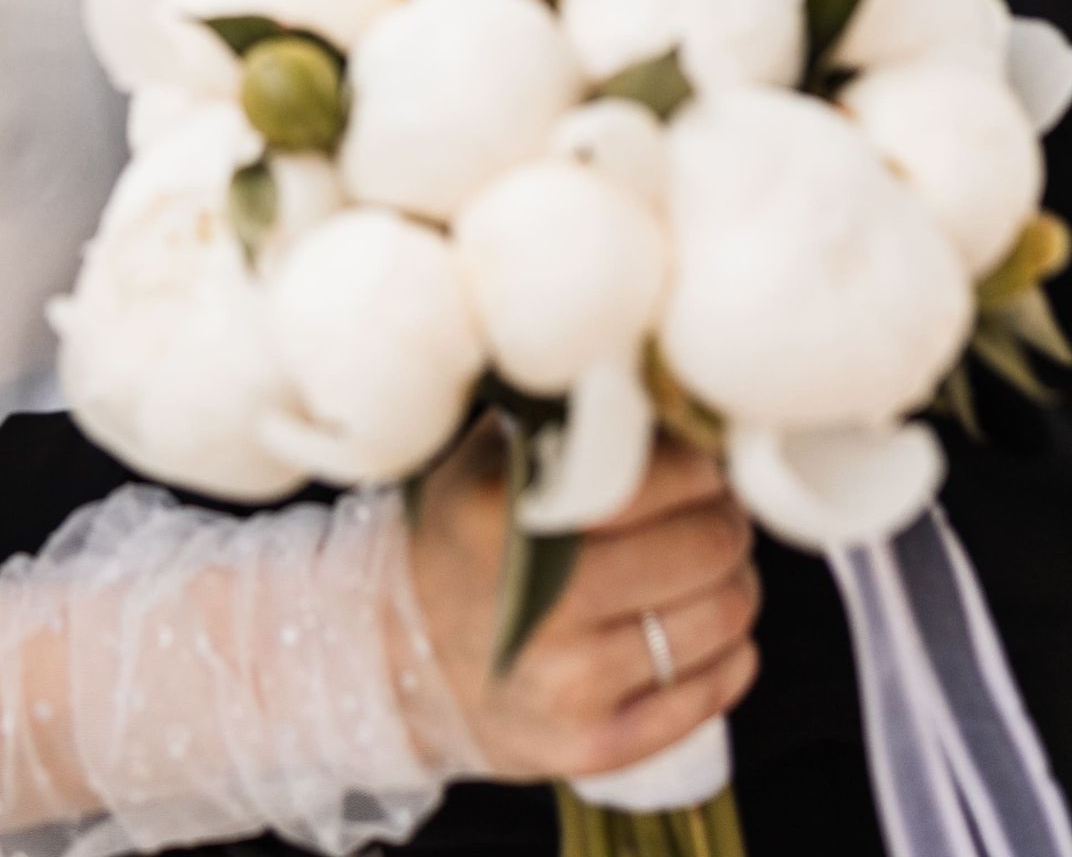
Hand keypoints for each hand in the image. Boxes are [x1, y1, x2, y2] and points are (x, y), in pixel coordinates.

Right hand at [406, 426, 759, 783]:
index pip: (654, 476)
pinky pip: (709, 698)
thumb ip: (563, 426)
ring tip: (712, 570)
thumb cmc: (463, 543)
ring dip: (736, 585)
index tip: (705, 464)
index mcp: (505, 518)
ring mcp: (569, 685)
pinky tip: (710, 633)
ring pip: (722, 620)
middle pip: (707, 547)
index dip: (701, 466)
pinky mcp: (595, 748)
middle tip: (718, 514)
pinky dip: (731, 658)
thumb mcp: (484, 464)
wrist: (403, 660)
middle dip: (728, 522)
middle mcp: (540, 606)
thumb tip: (660, 392)